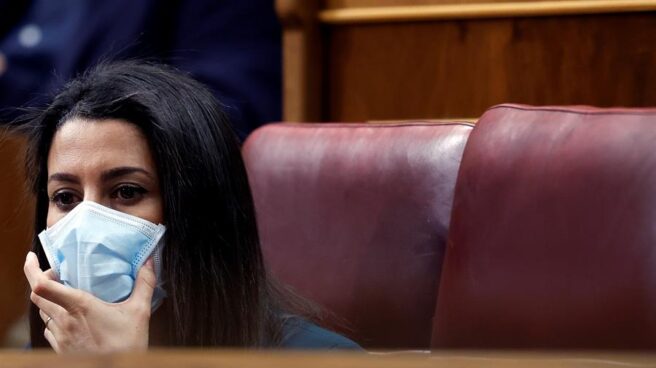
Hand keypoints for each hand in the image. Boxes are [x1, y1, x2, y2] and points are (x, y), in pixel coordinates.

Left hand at [23, 251, 155, 352]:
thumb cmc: (127, 345)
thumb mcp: (139, 312)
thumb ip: (145, 284)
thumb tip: (149, 261)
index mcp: (79, 307)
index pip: (42, 286)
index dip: (32, 270)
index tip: (32, 258)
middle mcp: (64, 321)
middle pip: (36, 296)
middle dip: (39, 279)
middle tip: (53, 270)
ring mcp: (60, 336)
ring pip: (41, 312)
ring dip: (46, 298)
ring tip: (61, 291)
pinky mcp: (60, 349)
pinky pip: (48, 329)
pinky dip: (52, 317)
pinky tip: (67, 316)